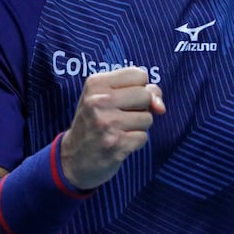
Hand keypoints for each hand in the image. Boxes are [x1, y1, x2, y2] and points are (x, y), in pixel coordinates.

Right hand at [60, 67, 165, 189]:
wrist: (73, 159)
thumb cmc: (96, 122)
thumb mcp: (110, 98)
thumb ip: (142, 91)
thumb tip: (161, 106)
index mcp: (96, 84)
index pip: (140, 74)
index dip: (138, 88)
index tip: (122, 98)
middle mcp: (98, 101)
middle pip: (146, 95)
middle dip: (140, 107)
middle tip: (119, 116)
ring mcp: (106, 124)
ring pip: (147, 118)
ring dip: (138, 126)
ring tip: (118, 130)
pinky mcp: (115, 144)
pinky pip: (143, 137)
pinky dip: (135, 142)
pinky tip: (118, 143)